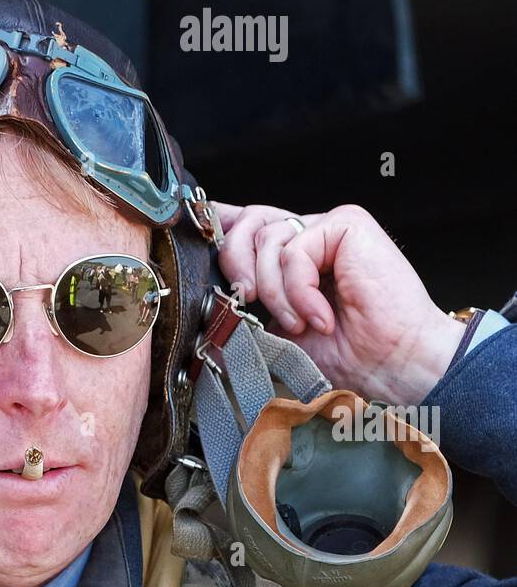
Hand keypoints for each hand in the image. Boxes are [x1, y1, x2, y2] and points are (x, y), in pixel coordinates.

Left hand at [213, 201, 463, 403]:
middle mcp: (311, 236)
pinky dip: (299, 290)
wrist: (391, 364)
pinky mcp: (347, 224)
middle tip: (247, 299)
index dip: (220, 225)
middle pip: (249, 222)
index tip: (196, 233)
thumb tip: (208, 305)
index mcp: (294, 257)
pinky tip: (321, 315)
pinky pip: (294, 249)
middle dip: (235, 261)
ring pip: (267, 237)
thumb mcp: (277, 334)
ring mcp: (329, 227)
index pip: (248, 225)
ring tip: (301, 323)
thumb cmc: (347, 355)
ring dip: (275, 291)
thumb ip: (248, 308)